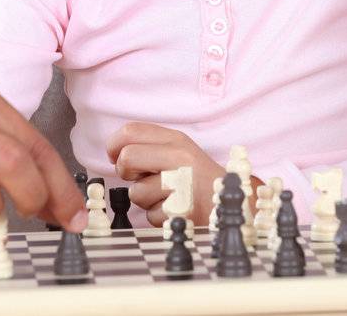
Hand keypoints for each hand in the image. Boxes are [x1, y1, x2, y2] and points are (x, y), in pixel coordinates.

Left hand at [106, 122, 223, 225]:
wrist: (232, 202)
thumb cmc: (198, 178)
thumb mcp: (179, 151)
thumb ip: (149, 147)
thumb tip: (115, 154)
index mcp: (176, 140)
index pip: (130, 131)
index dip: (114, 145)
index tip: (116, 157)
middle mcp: (180, 158)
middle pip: (127, 158)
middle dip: (125, 173)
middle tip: (139, 178)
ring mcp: (181, 185)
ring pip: (136, 192)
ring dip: (145, 199)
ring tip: (166, 196)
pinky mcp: (181, 211)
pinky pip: (150, 216)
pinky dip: (157, 216)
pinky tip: (174, 210)